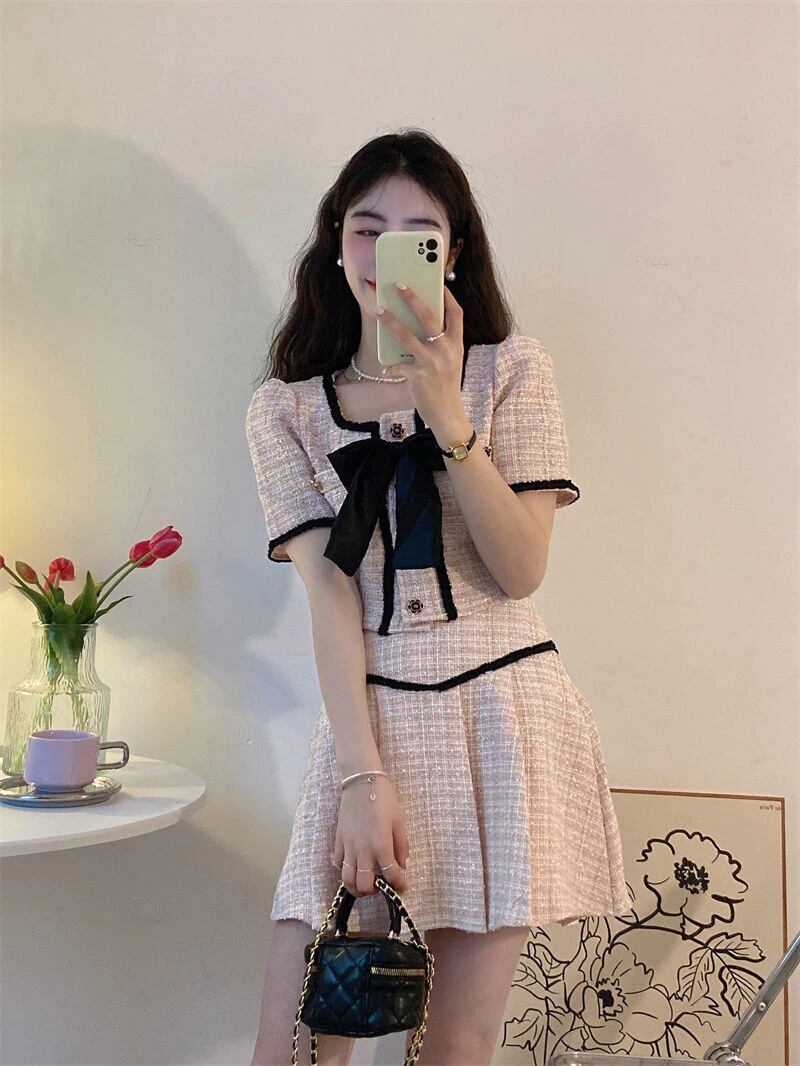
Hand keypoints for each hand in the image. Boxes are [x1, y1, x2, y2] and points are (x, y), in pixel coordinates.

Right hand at [329, 775, 410, 897]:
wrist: (361, 781)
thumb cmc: (383, 798)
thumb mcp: (399, 820)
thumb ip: (401, 845)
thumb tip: (402, 864)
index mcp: (381, 845)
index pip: (391, 875)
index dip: (399, 884)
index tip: (402, 886)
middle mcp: (362, 850)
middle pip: (364, 886)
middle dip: (374, 891)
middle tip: (381, 885)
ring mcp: (348, 846)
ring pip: (347, 879)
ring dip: (357, 887)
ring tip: (366, 882)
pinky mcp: (338, 840)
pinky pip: (337, 863)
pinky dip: (344, 869)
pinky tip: (353, 865)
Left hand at [375, 283, 466, 434]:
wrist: (448, 415)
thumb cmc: (446, 386)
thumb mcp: (450, 362)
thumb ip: (440, 344)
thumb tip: (417, 325)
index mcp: (456, 345)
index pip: (456, 314)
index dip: (448, 297)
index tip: (439, 283)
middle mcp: (446, 350)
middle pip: (428, 317)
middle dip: (412, 298)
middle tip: (398, 284)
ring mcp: (432, 362)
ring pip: (407, 336)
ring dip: (390, 321)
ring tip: (378, 310)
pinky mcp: (418, 376)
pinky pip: (398, 366)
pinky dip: (391, 367)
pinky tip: (387, 369)